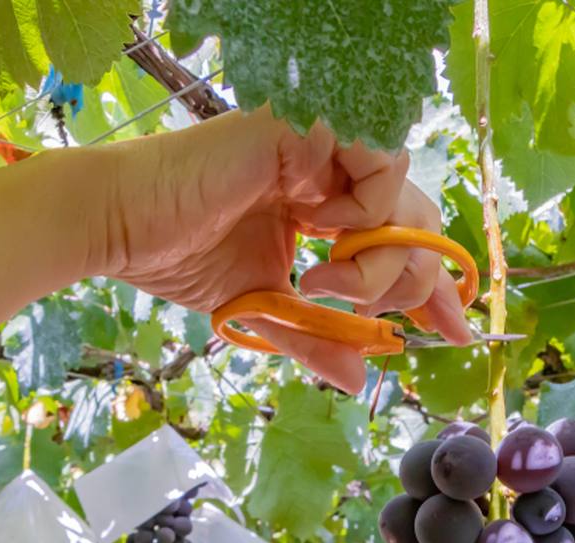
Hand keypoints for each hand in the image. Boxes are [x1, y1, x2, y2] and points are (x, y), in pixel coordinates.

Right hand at [88, 108, 472, 392]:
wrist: (120, 229)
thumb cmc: (178, 257)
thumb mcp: (261, 309)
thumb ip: (313, 338)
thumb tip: (355, 379)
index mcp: (323, 211)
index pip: (400, 242)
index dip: (435, 288)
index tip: (454, 332)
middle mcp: (329, 176)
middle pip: (415, 223)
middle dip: (406, 282)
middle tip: (358, 309)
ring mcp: (319, 150)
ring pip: (402, 197)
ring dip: (379, 254)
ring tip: (329, 282)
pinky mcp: (306, 132)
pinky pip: (376, 161)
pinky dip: (365, 207)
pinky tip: (319, 232)